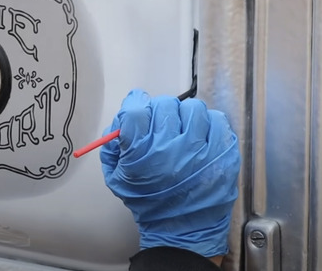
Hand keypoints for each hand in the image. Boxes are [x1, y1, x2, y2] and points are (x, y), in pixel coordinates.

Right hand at [100, 89, 239, 257]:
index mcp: (142, 153)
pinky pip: (218, 121)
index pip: (136, 110)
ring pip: (192, 108)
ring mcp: (200, 150)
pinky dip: (209, 124)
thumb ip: (113, 147)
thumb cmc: (152, 205)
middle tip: (160, 125)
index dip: (135, 106)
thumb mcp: (118, 178)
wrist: (182, 231)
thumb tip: (120, 122)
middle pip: (164, 105)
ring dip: (185, 116)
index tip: (138, 110)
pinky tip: (201, 137)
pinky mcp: (223, 154)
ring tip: (183, 131)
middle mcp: (171, 148)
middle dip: (159, 112)